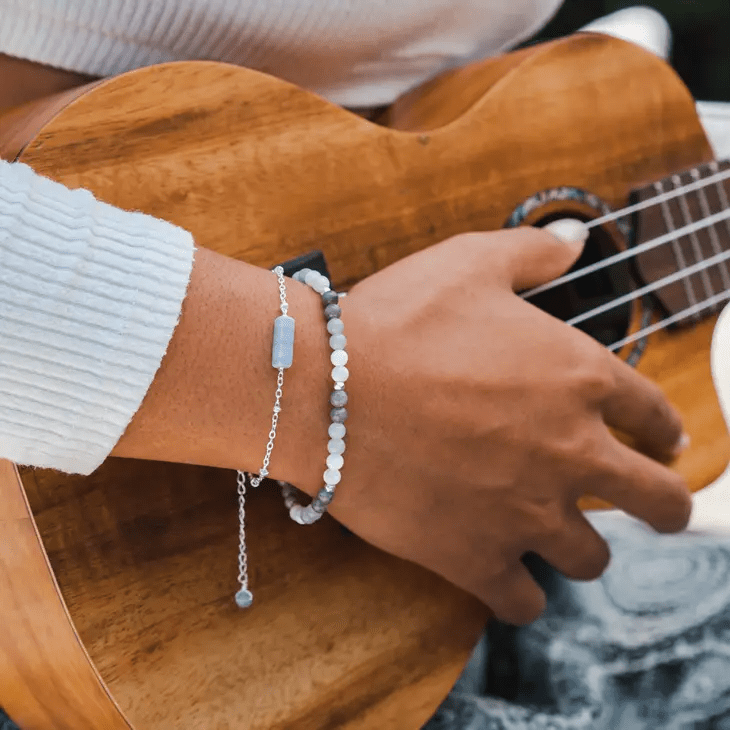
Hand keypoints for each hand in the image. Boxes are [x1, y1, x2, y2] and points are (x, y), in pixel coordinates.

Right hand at [331, 221, 690, 625]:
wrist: (326, 389)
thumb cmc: (398, 321)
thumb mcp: (468, 263)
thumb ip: (532, 251)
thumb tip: (572, 241)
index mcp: (579, 380)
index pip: (654, 417)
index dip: (664, 433)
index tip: (662, 444)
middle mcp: (570, 453)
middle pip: (658, 503)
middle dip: (665, 506)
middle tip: (658, 507)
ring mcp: (526, 513)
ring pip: (592, 557)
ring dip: (585, 547)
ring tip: (565, 539)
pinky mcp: (474, 557)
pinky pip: (523, 601)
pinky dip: (522, 595)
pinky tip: (511, 582)